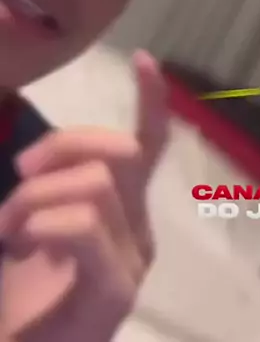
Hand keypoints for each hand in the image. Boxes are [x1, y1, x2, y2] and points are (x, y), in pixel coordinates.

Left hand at [0, 50, 167, 341]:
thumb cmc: (22, 293)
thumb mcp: (32, 221)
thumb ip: (49, 184)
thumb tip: (38, 153)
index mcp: (123, 210)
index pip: (148, 147)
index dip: (152, 102)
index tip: (146, 60)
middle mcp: (138, 230)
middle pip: (118, 152)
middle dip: (62, 148)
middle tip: (18, 175)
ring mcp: (130, 263)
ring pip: (96, 186)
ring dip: (35, 196)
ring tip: (6, 230)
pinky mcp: (116, 292)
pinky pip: (85, 227)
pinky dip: (42, 222)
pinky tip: (21, 245)